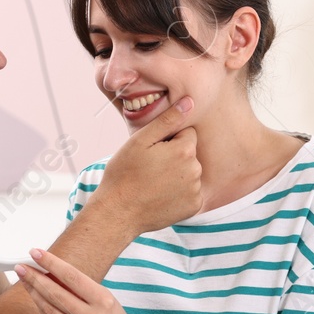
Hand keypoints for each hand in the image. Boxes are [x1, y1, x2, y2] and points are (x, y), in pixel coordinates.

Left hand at [15, 247, 142, 313]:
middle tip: (21, 266)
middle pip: (55, 294)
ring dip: (33, 292)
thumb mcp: (105, 298)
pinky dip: (41, 308)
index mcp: (103, 301)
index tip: (35, 252)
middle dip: (35, 278)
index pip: (72, 277)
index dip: (51, 263)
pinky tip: (36, 297)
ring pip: (48, 309)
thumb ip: (79, 287)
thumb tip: (51, 270)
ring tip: (24, 279)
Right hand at [90, 96, 201, 233]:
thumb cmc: (124, 174)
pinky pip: (191, 192)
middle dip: (174, 157)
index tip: (152, 152)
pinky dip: (180, 193)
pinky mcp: (194, 207)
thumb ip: (167, 119)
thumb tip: (190, 101)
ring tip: (153, 183)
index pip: (186, 134)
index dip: (168, 140)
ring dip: (177, 175)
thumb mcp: (140, 140)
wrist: (118, 212)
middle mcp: (195, 170)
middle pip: (189, 154)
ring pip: (190, 173)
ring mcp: (195, 191)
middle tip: (150, 168)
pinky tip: (161, 196)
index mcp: (184, 150)